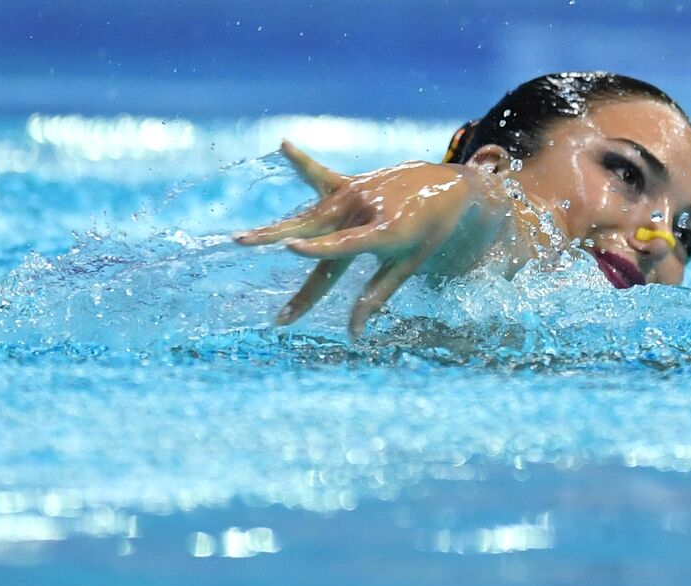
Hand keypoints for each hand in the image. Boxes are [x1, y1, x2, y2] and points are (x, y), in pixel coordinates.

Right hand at [235, 140, 495, 338]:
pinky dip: (302, 163)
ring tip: (241, 240)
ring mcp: (355, 193)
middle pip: (316, 235)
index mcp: (385, 232)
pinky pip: (321, 175)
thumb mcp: (409, 265)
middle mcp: (365, 210)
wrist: (449, 187)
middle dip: (280, 248)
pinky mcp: (350, 183)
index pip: (343, 245)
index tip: (289, 247)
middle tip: (246, 250)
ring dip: (275, 230)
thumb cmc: (429, 234)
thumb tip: (353, 333)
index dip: (317, 248)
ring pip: (310, 216)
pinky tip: (284, 145)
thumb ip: (377, 295)